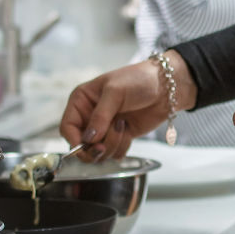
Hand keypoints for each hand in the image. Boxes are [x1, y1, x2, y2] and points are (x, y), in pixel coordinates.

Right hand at [58, 50, 196, 159]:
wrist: (167, 87)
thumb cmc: (138, 80)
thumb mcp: (115, 91)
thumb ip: (100, 116)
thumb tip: (88, 138)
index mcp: (82, 101)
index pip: (67, 127)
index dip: (74, 141)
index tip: (87, 146)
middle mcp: (90, 116)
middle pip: (81, 145)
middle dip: (94, 148)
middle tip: (104, 145)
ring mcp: (105, 128)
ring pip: (98, 152)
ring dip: (111, 144)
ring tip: (123, 126)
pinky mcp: (119, 137)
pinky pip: (114, 153)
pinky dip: (121, 147)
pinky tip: (129, 132)